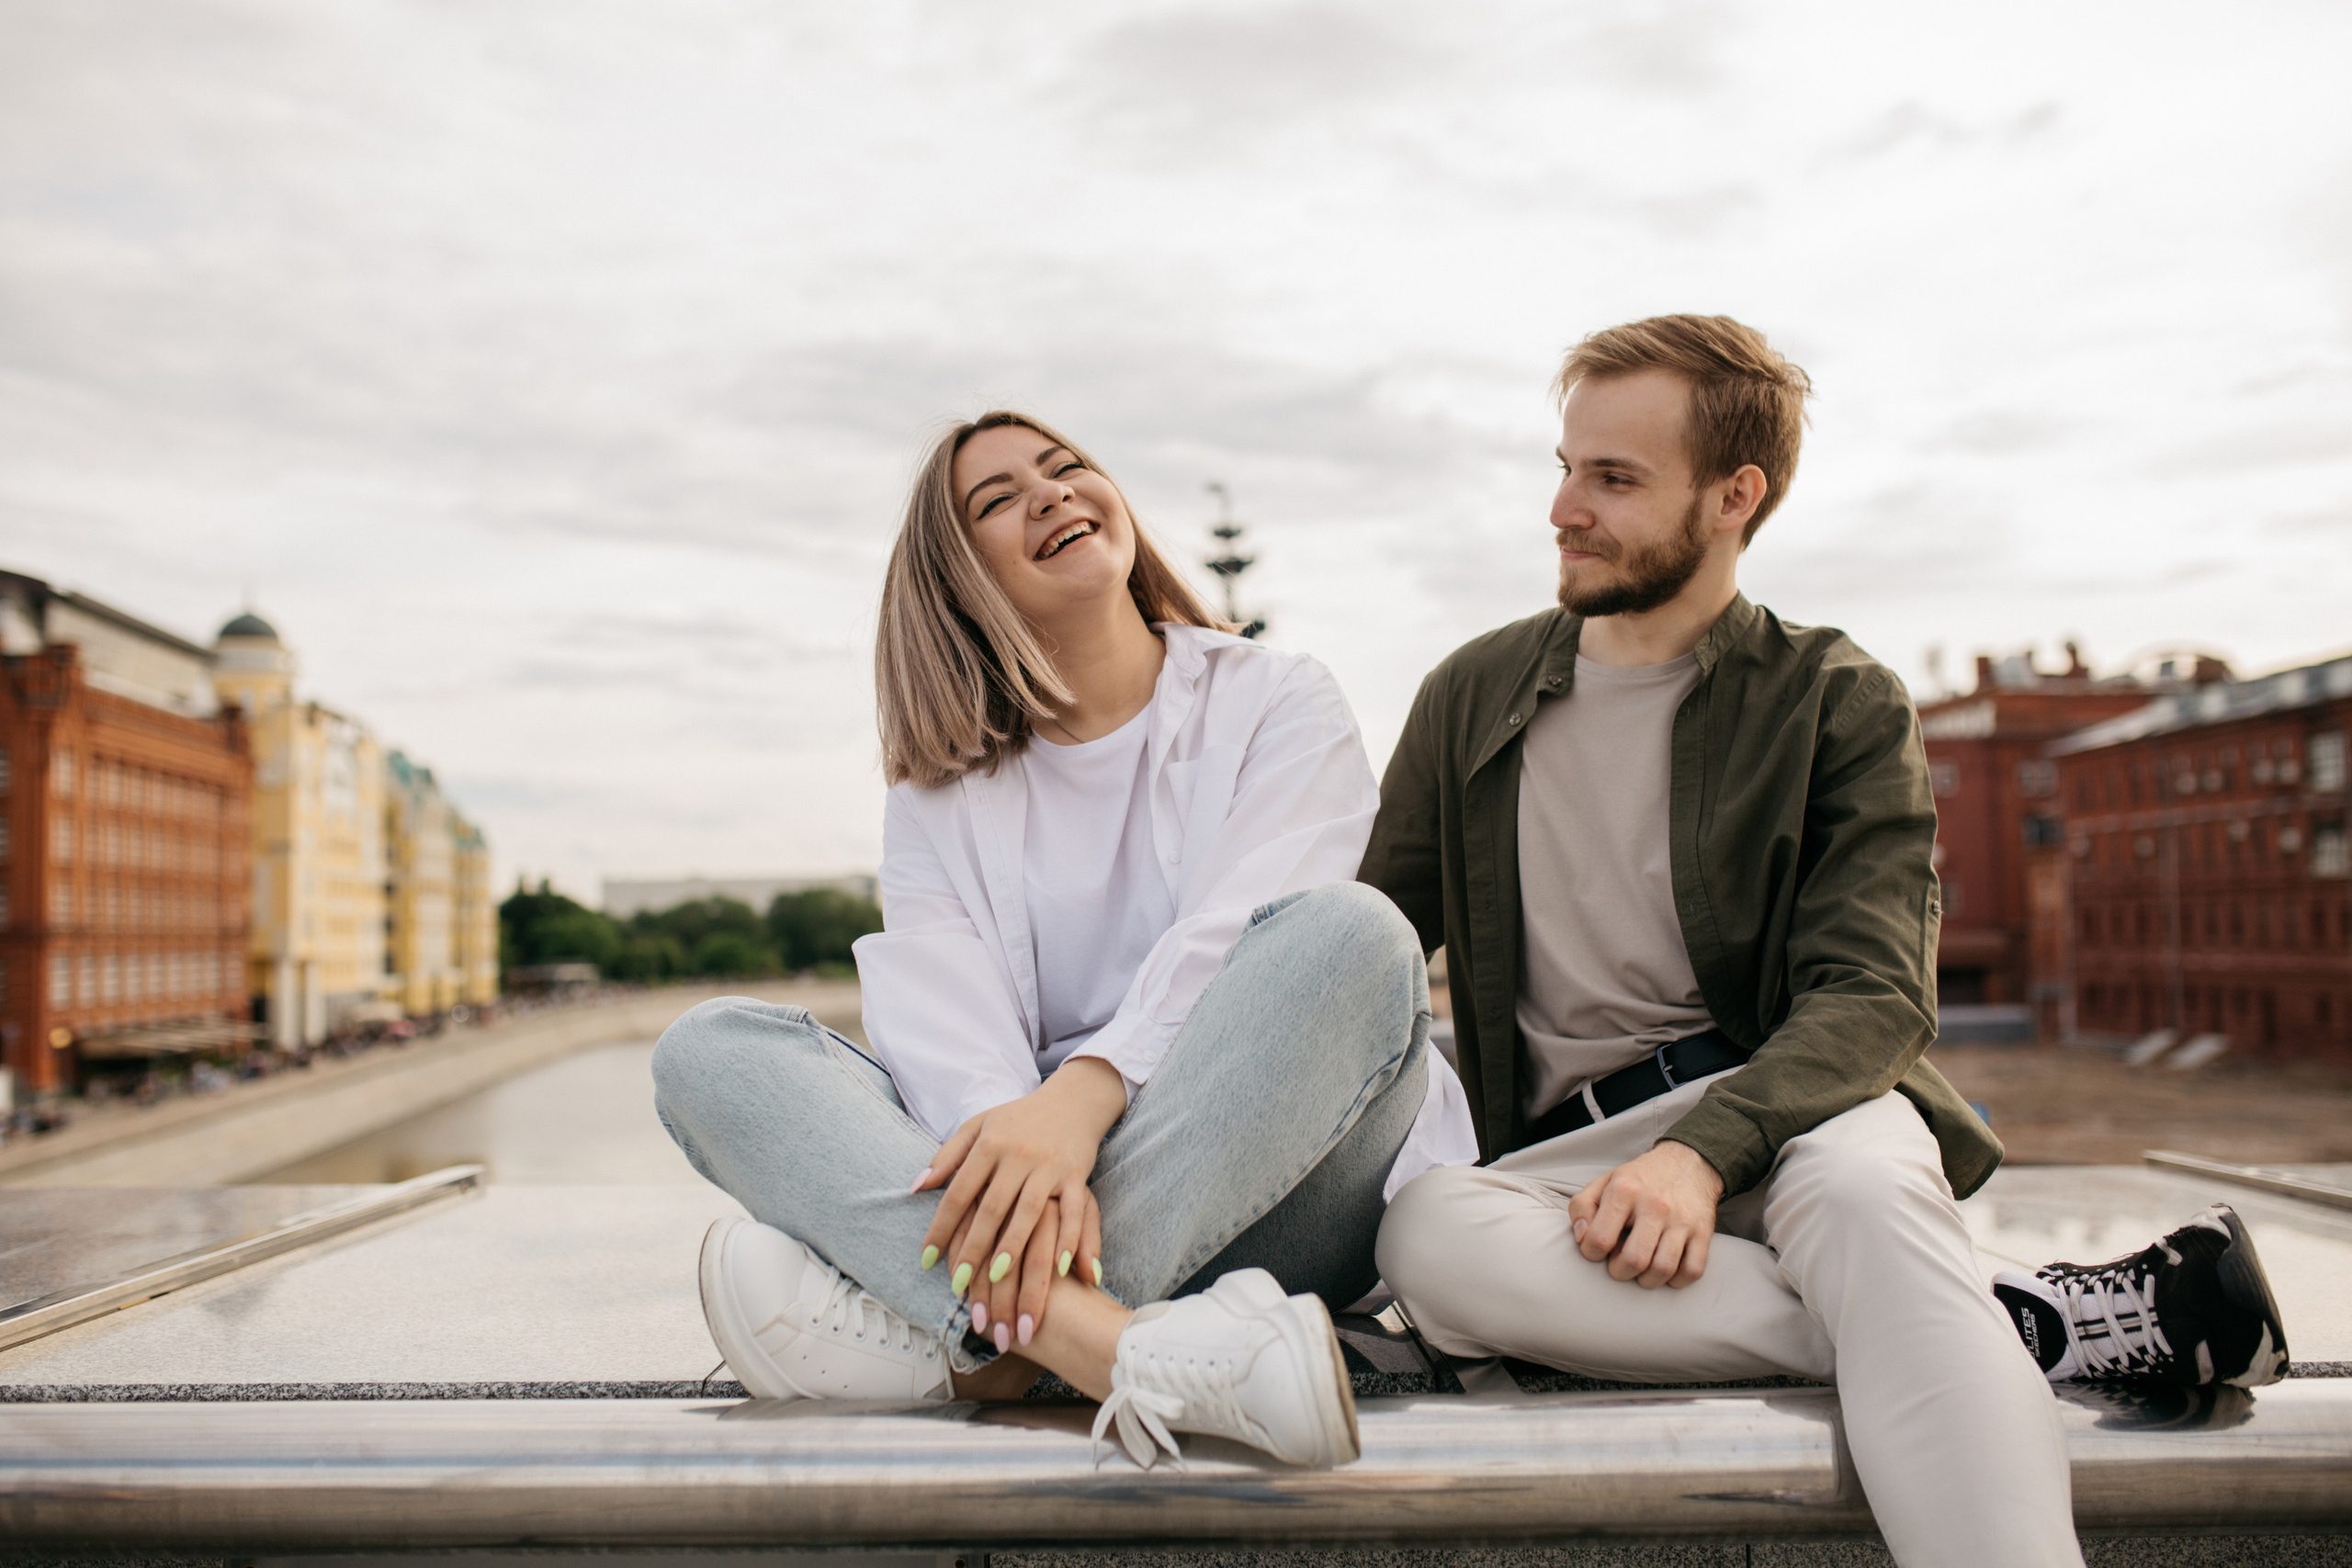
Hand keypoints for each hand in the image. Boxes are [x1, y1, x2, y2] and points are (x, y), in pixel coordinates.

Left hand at [913, 1056, 1124, 1347]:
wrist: (1072, 1100)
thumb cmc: (1018, 1120)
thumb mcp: (978, 1126)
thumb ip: (947, 1156)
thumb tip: (915, 1187)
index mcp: (989, 1144)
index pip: (958, 1192)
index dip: (941, 1227)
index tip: (925, 1260)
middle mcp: (1018, 1155)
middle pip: (992, 1208)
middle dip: (974, 1248)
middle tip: (958, 1285)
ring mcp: (1049, 1166)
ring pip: (1030, 1212)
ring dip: (1014, 1246)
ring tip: (998, 1279)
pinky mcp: (1077, 1174)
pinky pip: (1075, 1211)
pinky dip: (1071, 1239)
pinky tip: (1062, 1269)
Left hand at [1566, 1139, 1724, 1288]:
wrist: (1689, 1162)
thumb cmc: (1641, 1179)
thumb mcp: (1604, 1182)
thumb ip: (1582, 1207)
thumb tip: (1580, 1237)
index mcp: (1625, 1191)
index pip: (1600, 1239)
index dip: (1591, 1253)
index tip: (1596, 1251)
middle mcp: (1655, 1205)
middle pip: (1633, 1260)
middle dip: (1620, 1272)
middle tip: (1619, 1264)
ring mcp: (1682, 1220)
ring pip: (1663, 1269)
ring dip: (1647, 1280)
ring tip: (1641, 1269)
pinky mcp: (1703, 1232)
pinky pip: (1692, 1271)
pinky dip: (1676, 1280)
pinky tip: (1666, 1270)